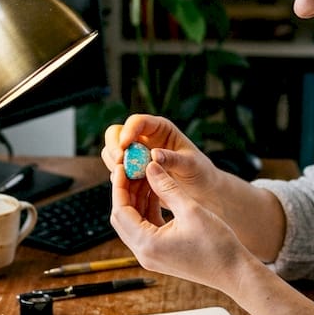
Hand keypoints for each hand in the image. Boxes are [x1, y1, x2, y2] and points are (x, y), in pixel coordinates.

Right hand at [101, 114, 220, 207]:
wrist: (201, 192)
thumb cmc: (200, 173)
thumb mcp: (191, 165)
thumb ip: (173, 159)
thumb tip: (153, 155)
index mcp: (160, 129)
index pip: (138, 122)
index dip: (128, 131)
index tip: (125, 146)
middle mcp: (144, 138)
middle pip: (116, 134)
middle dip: (114, 147)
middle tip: (120, 164)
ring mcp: (136, 155)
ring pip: (112, 153)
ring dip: (115, 164)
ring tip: (129, 179)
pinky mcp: (132, 171)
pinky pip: (117, 172)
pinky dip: (119, 179)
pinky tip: (132, 190)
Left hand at [109, 159, 253, 292]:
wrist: (233, 272)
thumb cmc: (216, 245)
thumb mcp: (190, 209)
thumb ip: (167, 187)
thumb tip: (150, 166)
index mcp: (147, 244)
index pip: (120, 211)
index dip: (119, 187)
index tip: (122, 166)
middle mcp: (144, 253)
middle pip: (122, 218)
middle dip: (126, 191)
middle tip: (134, 168)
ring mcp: (151, 256)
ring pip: (133, 222)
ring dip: (138, 200)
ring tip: (147, 176)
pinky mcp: (160, 255)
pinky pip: (146, 229)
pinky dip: (148, 210)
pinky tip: (157, 193)